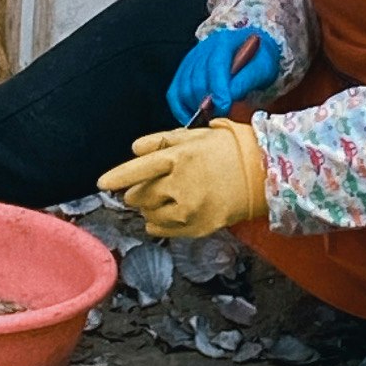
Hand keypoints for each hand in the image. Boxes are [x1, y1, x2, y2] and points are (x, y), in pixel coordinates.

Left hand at [98, 121, 266, 239]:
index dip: (117, 177)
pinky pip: (163, 230)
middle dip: (138, 192)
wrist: (264, 173)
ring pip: (149, 214)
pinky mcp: (198, 227)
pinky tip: (167, 214)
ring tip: (166, 198)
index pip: (137, 169)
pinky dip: (158, 224)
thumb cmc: (228, 149)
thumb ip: (161, 142)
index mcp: (179, 158)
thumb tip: (134, 149)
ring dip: (149, 208)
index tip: (101, 184)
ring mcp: (190, 209)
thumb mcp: (195, 135)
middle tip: (151, 187)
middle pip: (140, 195)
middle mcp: (181, 185)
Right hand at [165, 26, 282, 126]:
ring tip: (209, 119)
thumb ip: (245, 81)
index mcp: (224, 43)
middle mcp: (203, 49)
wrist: (253, 51)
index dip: (218, 89)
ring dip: (194, 107)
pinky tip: (192, 118)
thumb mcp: (262, 68)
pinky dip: (180, 108)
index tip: (224, 107)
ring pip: (183, 88)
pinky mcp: (184, 71)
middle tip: (219, 117)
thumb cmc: (259, 60)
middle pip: (196, 80)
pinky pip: (174, 92)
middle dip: (206, 103)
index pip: (215, 66)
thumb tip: (227, 99)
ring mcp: (191, 59)